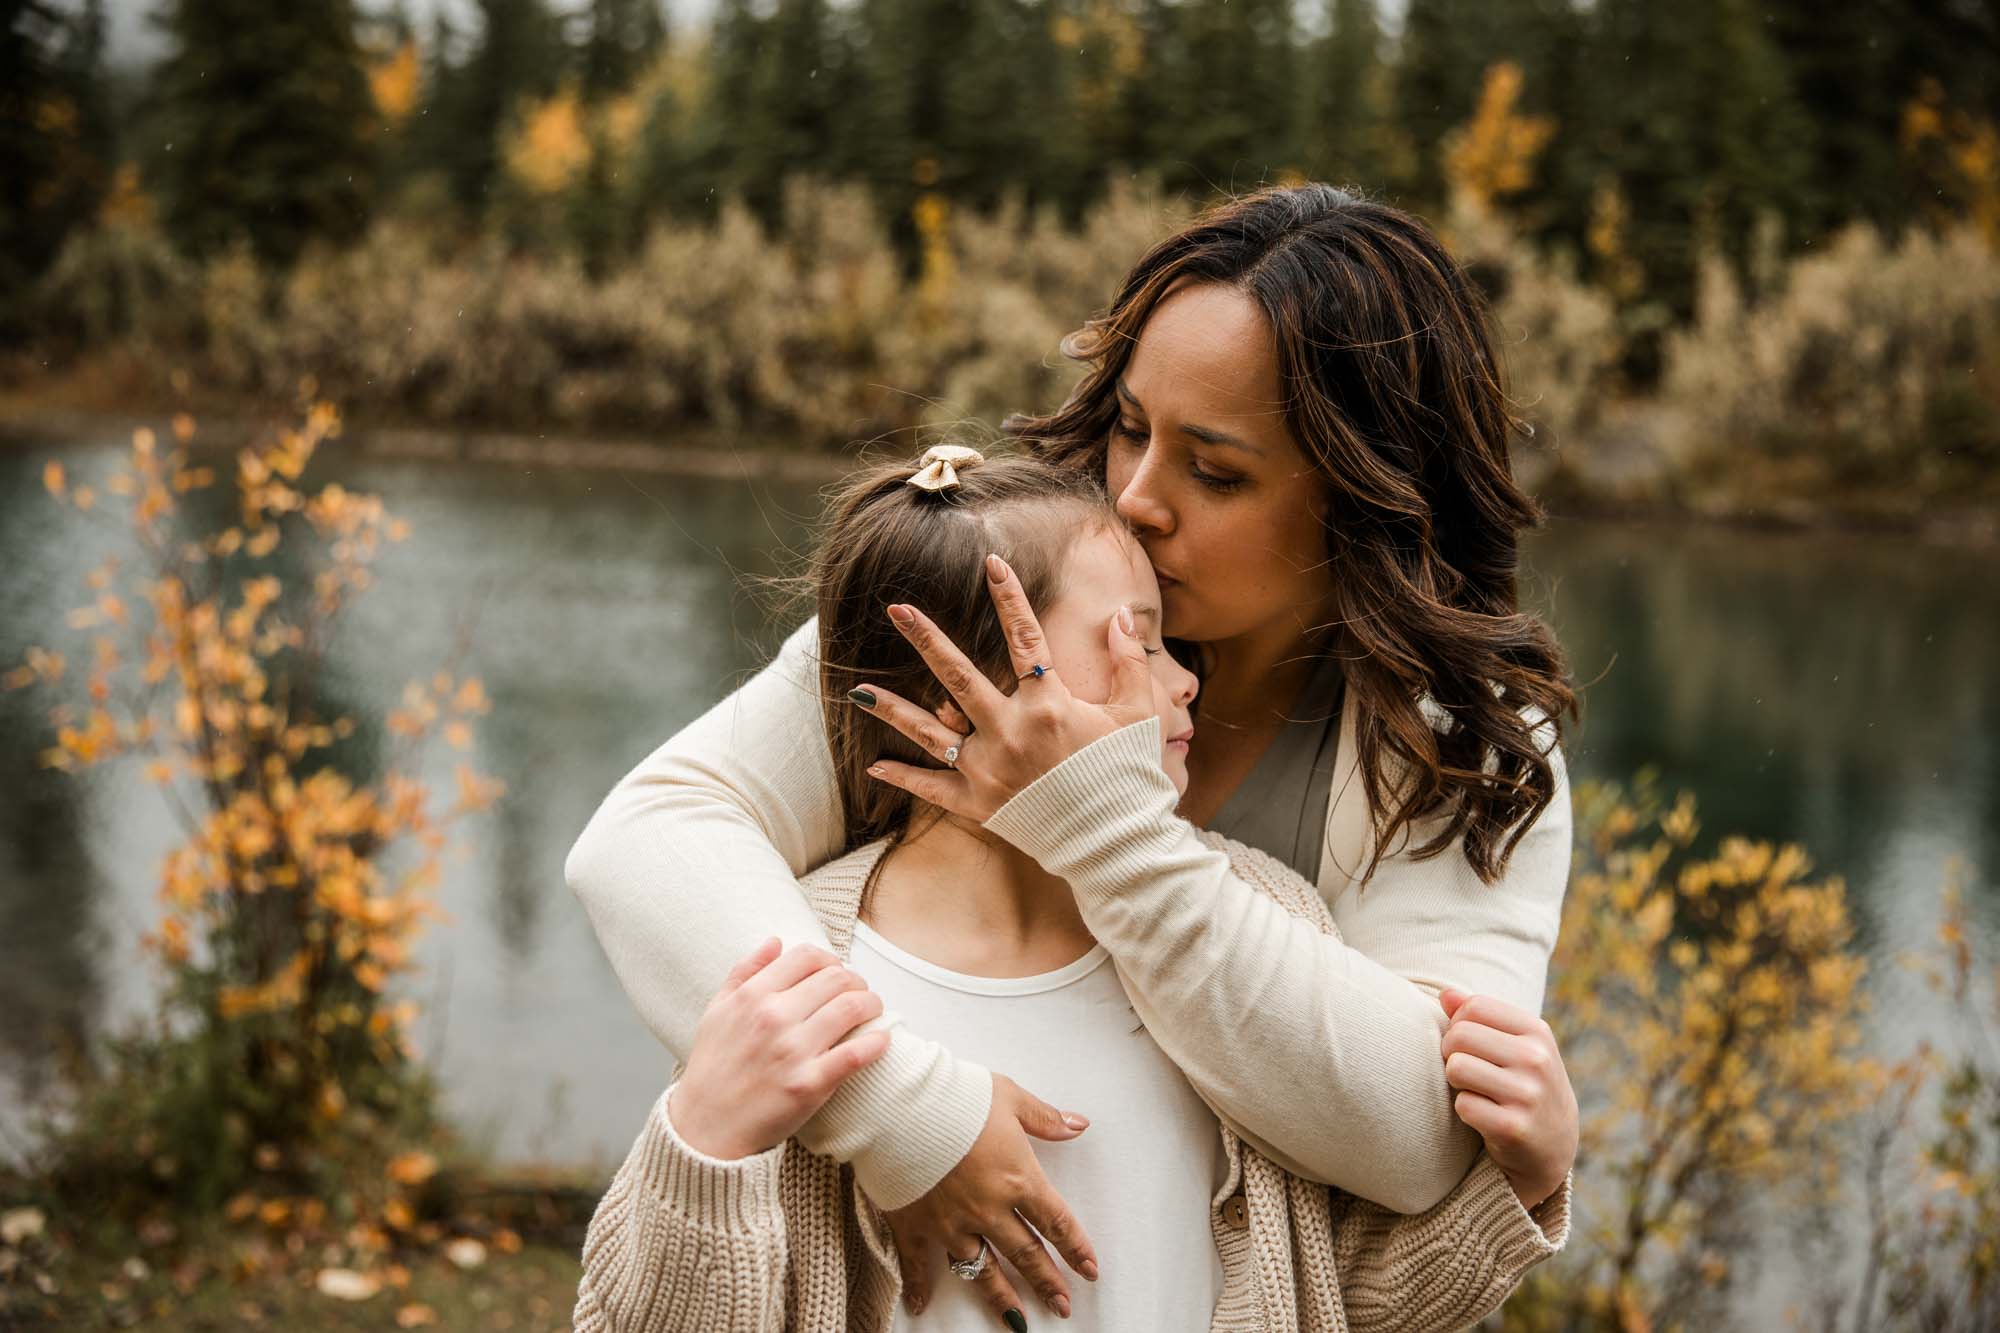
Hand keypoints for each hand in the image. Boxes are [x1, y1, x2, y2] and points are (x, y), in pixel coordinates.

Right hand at [668, 938, 889, 1159]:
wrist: (706, 1127)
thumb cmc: (713, 1068)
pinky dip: (876, 1042)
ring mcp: (793, 1051)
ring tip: (872, 1012)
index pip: (807, 956)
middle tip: (859, 993)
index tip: (836, 972)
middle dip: (856, 981)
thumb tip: (776, 941)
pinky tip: (881, 1041)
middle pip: (836, 978)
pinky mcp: (809, 1084)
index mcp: (752, 996)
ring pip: (852, 1007)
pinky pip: (856, 1054)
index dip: (830, 960)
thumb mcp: (717, 1011)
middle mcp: (773, 1018)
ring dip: (872, 1005)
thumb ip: (744, 972)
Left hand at [857, 554, 1152, 821]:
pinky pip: (932, 788)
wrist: (1117, 844)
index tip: (991, 564)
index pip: (1024, 637)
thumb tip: (1118, 613)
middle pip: (957, 674)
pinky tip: (874, 765)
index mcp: (1049, 704)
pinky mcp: (978, 803)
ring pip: (930, 730)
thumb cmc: (1131, 776)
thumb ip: (1129, 660)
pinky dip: (904, 777)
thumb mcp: (1140, 713)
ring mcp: (989, 768)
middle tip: (896, 609)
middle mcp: (1010, 730)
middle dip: (925, 638)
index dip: (1009, 598)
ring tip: (858, 690)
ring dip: (893, 708)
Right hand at [884, 1073, 1098, 1325]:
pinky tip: (921, 1306)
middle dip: (1047, 1282)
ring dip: (1003, 1297)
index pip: (1056, 1222)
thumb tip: (1079, 1124)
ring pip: (983, 1270)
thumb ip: (1045, 1117)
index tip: (1089, 1270)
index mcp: (1017, 1179)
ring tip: (1018, 1321)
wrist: (900, 1104)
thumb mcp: (1009, 1097)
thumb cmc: (956, 1096)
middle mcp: (989, 1210)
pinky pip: (918, 1264)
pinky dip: (919, 1287)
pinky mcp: (915, 1226)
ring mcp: (951, 1224)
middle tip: (1062, 1305)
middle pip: (1026, 1254)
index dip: (1076, 1248)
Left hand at [1439, 989, 1577, 1208]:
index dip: (1459, 1024)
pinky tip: (1485, 1116)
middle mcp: (1537, 1059)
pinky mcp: (1513, 1127)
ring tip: (1476, 1091)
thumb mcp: (1515, 1044)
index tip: (1470, 1045)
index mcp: (1537, 1031)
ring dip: (1456, 1082)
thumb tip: (1444, 993)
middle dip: (1451, 1053)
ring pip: (1456, 1068)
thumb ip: (1479, 1015)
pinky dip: (1465, 1111)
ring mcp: (1528, 1094)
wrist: (1554, 1144)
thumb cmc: (1524, 1082)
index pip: (1474, 1006)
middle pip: (1459, 1035)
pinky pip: (1462, 1105)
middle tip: (1467, 1070)